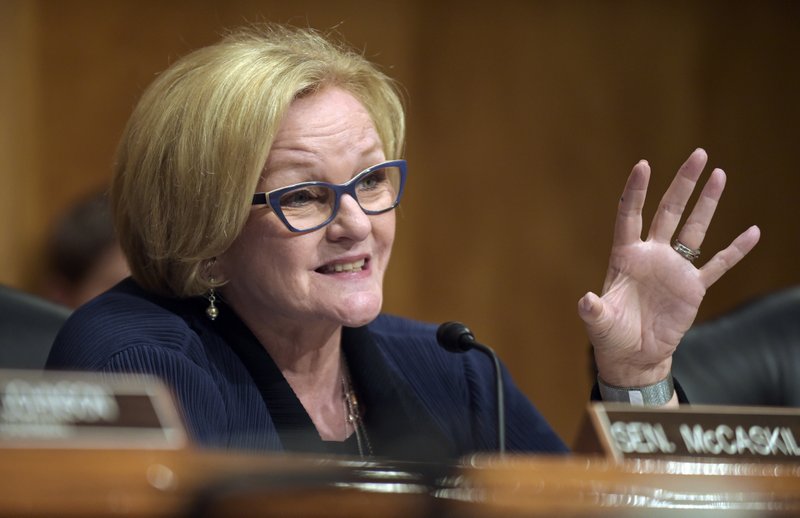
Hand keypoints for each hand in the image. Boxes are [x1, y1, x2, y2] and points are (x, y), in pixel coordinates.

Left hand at [579, 148, 759, 388]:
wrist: (633, 355)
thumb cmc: (611, 335)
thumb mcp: (599, 322)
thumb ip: (593, 311)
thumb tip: (586, 302)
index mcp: (625, 256)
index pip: (630, 215)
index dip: (635, 191)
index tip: (644, 165)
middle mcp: (651, 255)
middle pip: (668, 211)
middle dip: (683, 184)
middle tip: (698, 154)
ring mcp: (674, 269)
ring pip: (694, 229)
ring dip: (707, 203)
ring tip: (720, 174)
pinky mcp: (692, 288)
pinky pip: (717, 265)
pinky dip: (735, 251)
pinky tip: (752, 232)